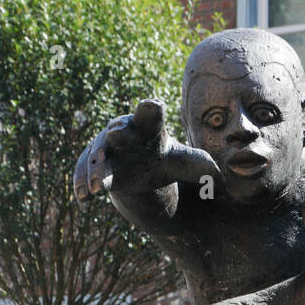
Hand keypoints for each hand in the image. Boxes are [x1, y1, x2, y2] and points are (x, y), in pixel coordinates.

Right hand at [73, 98, 219, 201]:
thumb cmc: (164, 160)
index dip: (151, 110)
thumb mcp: (183, 163)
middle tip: (117, 135)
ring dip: (97, 169)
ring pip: (100, 155)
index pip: (151, 114)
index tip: (152, 106)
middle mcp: (125, 132)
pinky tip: (84, 199)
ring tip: (98, 188)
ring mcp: (107, 149)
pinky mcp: (96, 167)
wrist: (141, 169)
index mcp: (149, 127)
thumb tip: (221, 177)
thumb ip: (199, 165)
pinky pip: (86, 173)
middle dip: (118, 132)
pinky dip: (83, 184)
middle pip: (120, 130)